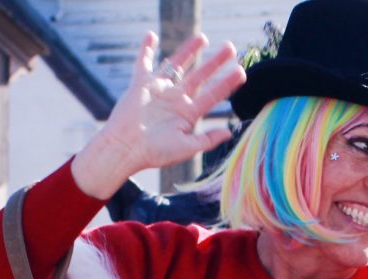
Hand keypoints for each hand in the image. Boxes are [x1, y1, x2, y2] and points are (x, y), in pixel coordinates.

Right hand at [70, 33, 246, 197]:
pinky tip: (151, 35)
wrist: (125, 148)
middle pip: (200, 76)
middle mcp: (175, 100)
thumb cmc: (154, 153)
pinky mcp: (141, 85)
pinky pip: (144, 63)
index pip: (212, 95)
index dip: (227, 84)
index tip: (242, 72)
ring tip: (203, 37)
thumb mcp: (185, 148)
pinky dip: (146, 49)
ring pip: (177, 65)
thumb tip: (229, 132)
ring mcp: (159, 90)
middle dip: (215, 63)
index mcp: (187, 114)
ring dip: (190, 51)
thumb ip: (207, 140)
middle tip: (231, 49)